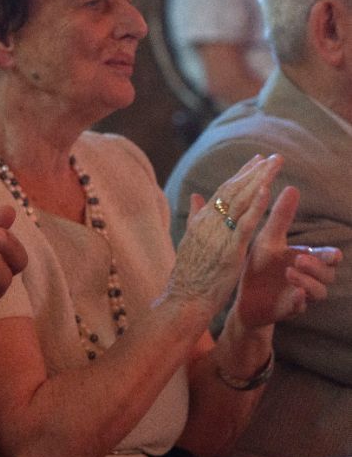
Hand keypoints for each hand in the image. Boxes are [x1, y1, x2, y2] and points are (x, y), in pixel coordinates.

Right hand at [167, 154, 281, 312]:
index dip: (241, 175)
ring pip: (241, 201)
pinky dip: (255, 205)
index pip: (223, 191)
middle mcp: (208, 222)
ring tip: (274, 165)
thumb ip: (196, 218)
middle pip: (233, 190)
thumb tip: (195, 197)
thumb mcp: (191, 241)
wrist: (183, 299)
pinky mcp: (230, 249)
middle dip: (254, 172)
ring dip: (259, 180)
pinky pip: (245, 223)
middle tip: (272, 157)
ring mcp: (218, 235)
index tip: (256, 161)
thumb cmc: (189, 275)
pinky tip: (266, 190)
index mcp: (201, 221)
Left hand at [232, 185, 341, 328]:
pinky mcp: (289, 310)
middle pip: (328, 275)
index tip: (332, 252)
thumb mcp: (268, 239)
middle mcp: (309, 278)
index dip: (331, 255)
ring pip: (319, 292)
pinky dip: (300, 302)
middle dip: (318, 268)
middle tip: (299, 259)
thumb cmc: (259, 264)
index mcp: (306, 259)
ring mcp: (302, 295)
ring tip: (290, 272)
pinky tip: (295, 295)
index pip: (328, 257)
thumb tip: (292, 187)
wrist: (243, 295)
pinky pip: (301, 309)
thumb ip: (281, 217)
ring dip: (308, 282)